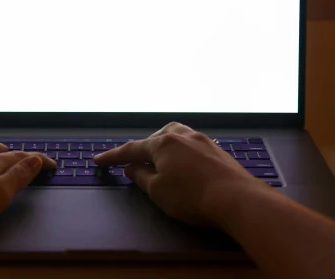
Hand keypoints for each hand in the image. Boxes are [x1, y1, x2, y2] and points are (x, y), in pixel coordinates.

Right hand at [93, 122, 269, 227]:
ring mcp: (201, 140)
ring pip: (176, 137)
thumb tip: (131, 168)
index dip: (113, 157)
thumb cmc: (192, 196)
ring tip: (160, 163)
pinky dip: (181, 153)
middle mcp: (181, 135)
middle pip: (155, 138)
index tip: (98, 161)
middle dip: (143, 150)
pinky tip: (185, 167)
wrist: (236, 198)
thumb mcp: (157, 191)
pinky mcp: (217, 150)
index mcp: (162, 143)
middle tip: (134, 164)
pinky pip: (191, 146)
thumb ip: (141, 176)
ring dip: (164, 147)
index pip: (131, 150)